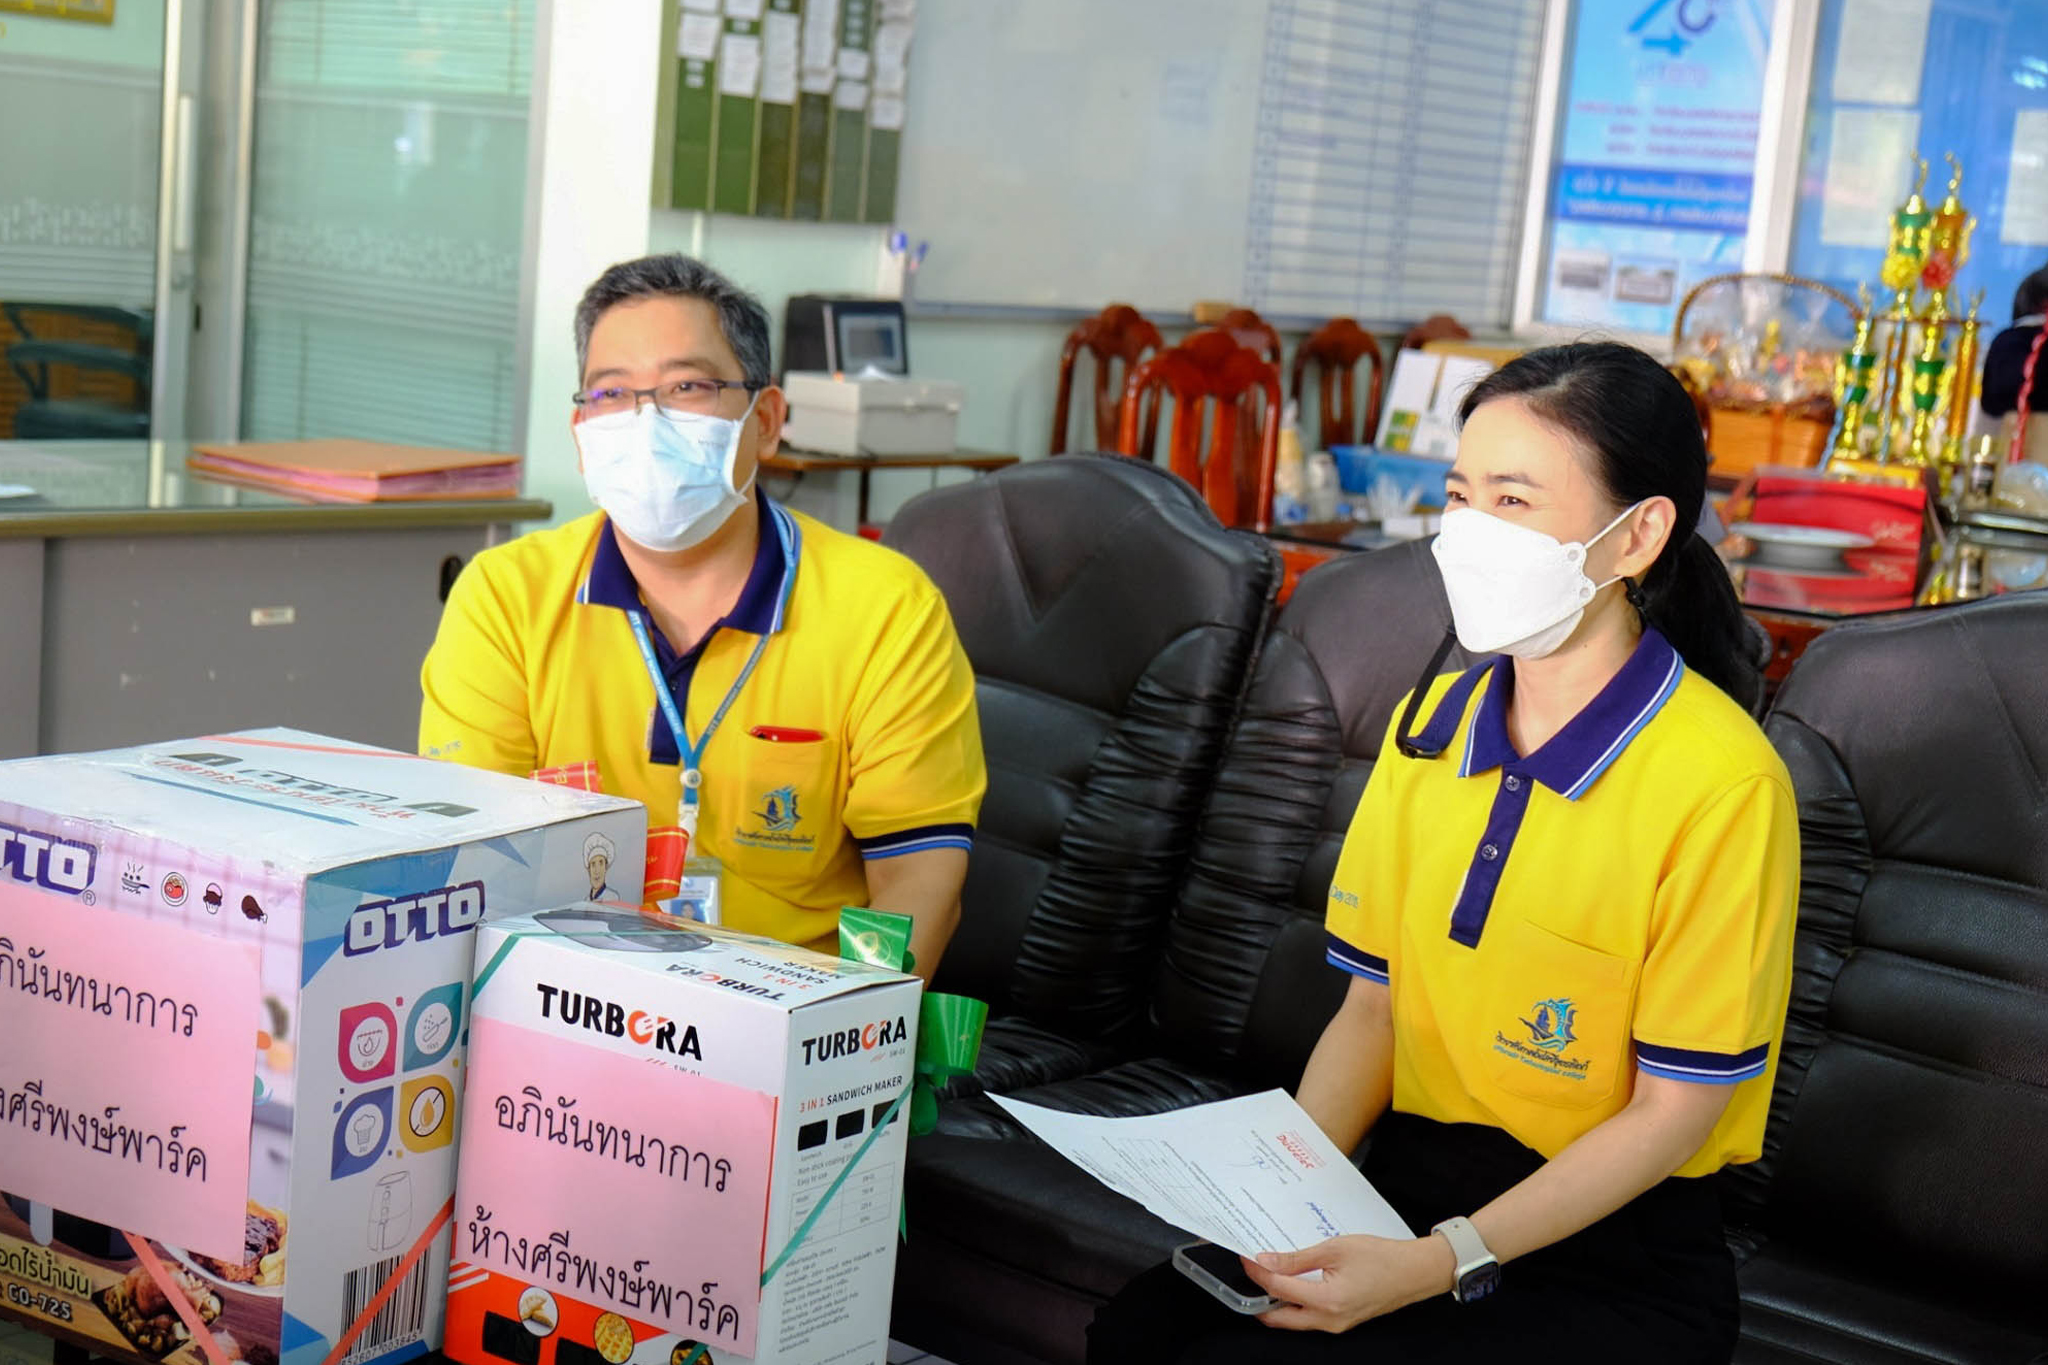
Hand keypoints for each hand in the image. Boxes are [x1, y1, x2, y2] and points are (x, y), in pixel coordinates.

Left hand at [1241, 1234, 1454, 1333]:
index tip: (1246, 1258)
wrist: (1414, 1272)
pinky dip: (1293, 1303)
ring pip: (1292, 1320)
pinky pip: (1308, 1318)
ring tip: (1267, 1274)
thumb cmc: (1382, 1258)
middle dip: (1258, 1296)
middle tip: (1250, 1272)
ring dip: (1275, 1301)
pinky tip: (1291, 1283)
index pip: (1278, 1289)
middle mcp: (1329, 1320)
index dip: (1257, 1273)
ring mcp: (1336, 1325)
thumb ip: (1297, 1258)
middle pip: (1278, 1317)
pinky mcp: (1341, 1322)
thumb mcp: (1335, 1248)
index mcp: (1327, 1301)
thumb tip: (1268, 1261)